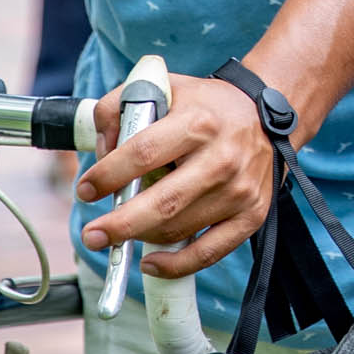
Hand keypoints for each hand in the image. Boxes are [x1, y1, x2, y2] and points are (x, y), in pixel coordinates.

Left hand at [79, 55, 281, 282]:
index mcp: (198, 122)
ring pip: (178, 229)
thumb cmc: (205, 106)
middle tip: (91, 236)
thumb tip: (102, 151)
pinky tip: (151, 263)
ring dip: (141, 237)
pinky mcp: (251, 215)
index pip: (143, 154)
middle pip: (162, 203)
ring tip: (122, 231)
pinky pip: (209, 252)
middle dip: (119, 224)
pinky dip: (176, 265)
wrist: (268, 115)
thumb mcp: (162, 88)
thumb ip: (118, 107)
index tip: (85, 189)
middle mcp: (222, 159)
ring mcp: (239, 191)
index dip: (108, 175)